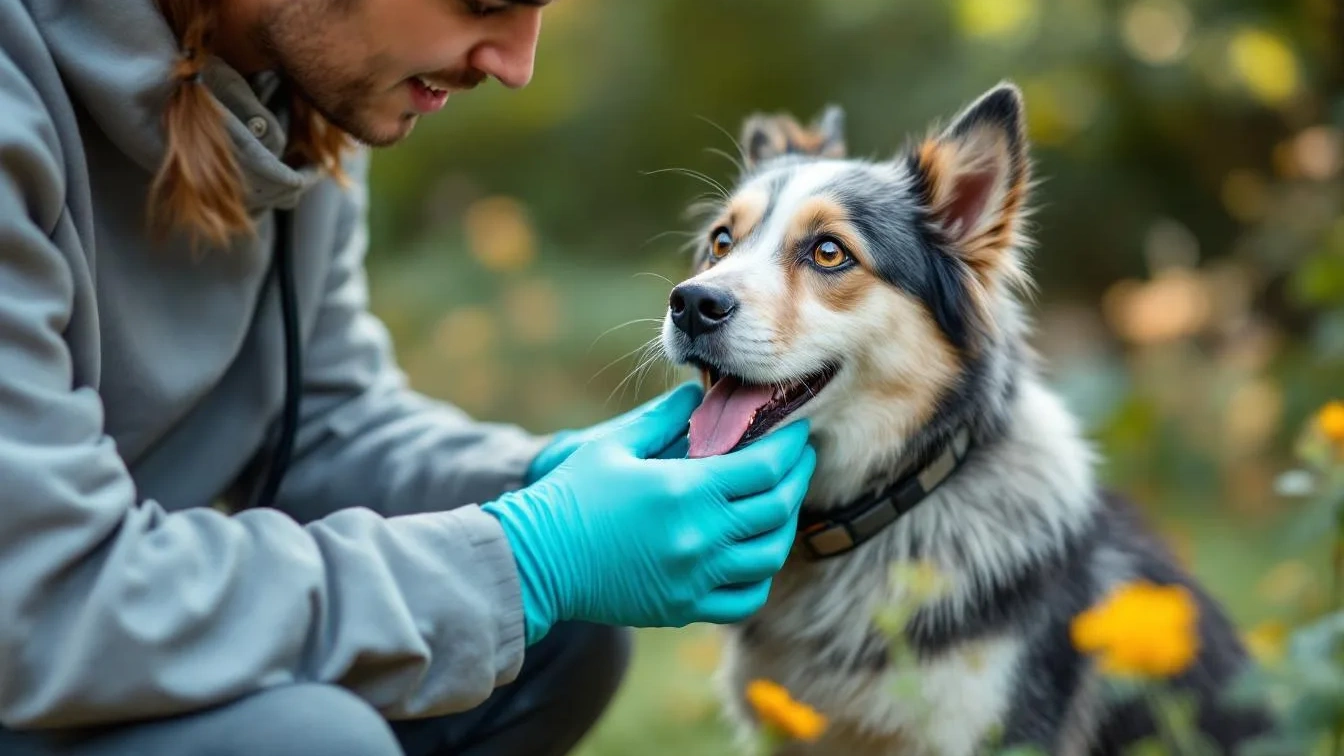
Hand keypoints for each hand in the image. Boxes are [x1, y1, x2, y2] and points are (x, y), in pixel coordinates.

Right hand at [482, 383, 815, 643]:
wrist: (536, 560)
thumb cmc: (570, 495)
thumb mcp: (614, 445)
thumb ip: (662, 419)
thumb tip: (697, 397)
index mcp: (685, 490)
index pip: (764, 466)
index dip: (789, 445)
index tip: (797, 429)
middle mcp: (700, 536)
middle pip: (777, 508)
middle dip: (797, 477)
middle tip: (800, 457)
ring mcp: (695, 577)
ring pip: (770, 554)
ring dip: (785, 524)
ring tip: (783, 502)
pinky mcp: (685, 606)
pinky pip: (745, 597)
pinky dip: (761, 574)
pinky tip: (756, 552)